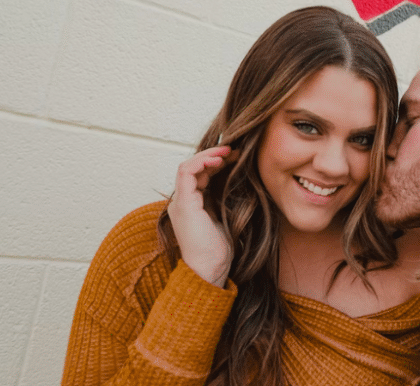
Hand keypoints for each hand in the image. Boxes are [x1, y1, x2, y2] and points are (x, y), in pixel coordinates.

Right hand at [168, 145, 237, 286]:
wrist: (210, 269)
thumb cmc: (219, 250)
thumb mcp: (224, 218)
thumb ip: (224, 201)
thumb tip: (240, 183)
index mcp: (191, 205)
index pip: (200, 175)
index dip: (216, 162)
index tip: (236, 156)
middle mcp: (182, 201)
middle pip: (194, 168)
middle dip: (214, 155)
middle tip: (235, 149)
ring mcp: (180, 202)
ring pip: (188, 166)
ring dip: (208, 155)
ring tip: (228, 151)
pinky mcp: (183, 204)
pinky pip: (186, 173)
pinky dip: (202, 162)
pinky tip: (219, 159)